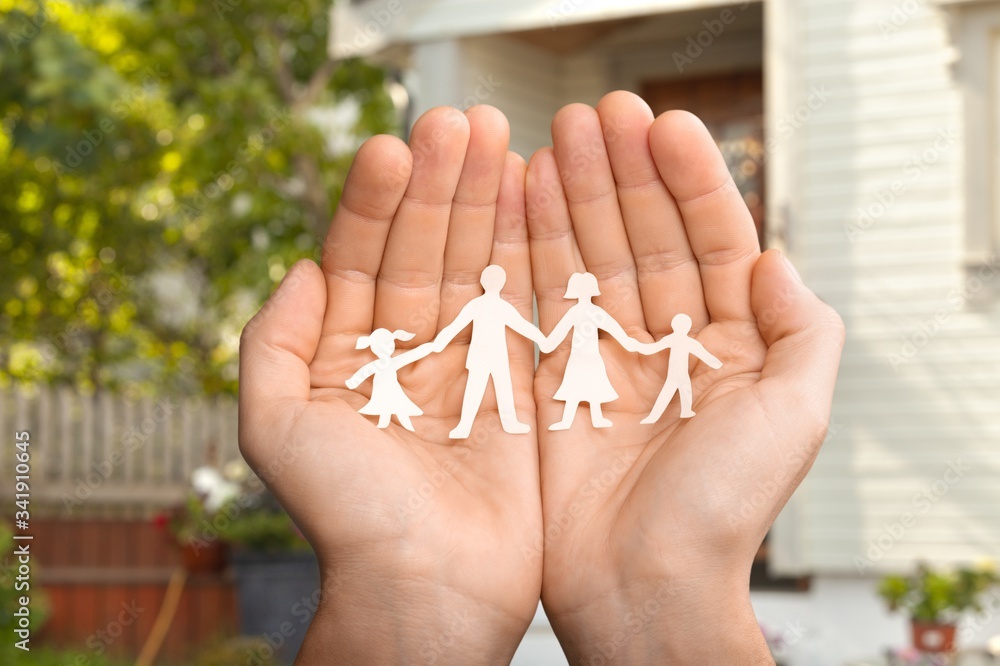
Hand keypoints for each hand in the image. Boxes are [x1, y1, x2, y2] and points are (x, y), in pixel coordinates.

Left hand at [240, 105, 541, 662]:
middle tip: (461, 120)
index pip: (361, 256)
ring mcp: (464, 361)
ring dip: (483, 200)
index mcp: (347, 353)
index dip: (375, 200)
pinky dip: (526, 250)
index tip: (396, 146)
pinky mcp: (516, 381)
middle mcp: (404, 349)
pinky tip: (532, 198)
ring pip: (473, 263)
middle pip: (422, 247)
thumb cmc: (348, 518)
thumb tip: (302, 266)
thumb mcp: (276, 426)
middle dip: (439, 183)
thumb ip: (273, 341)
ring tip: (498, 136)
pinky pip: (521, 302)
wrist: (429, 588)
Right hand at [526, 92, 843, 662]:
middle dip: (623, 172)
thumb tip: (776, 255)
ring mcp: (609, 357)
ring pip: (592, 256)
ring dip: (575, 195)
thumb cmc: (723, 510)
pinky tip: (524, 198)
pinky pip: (545, 299)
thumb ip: (803, 330)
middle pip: (646, 236)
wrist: (642, 584)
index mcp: (732, 344)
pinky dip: (533, 247)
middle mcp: (671, 342)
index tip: (662, 122)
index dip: (691, 179)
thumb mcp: (796, 415)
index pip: (714, 239)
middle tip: (595, 112)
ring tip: (554, 137)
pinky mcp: (556, 379)